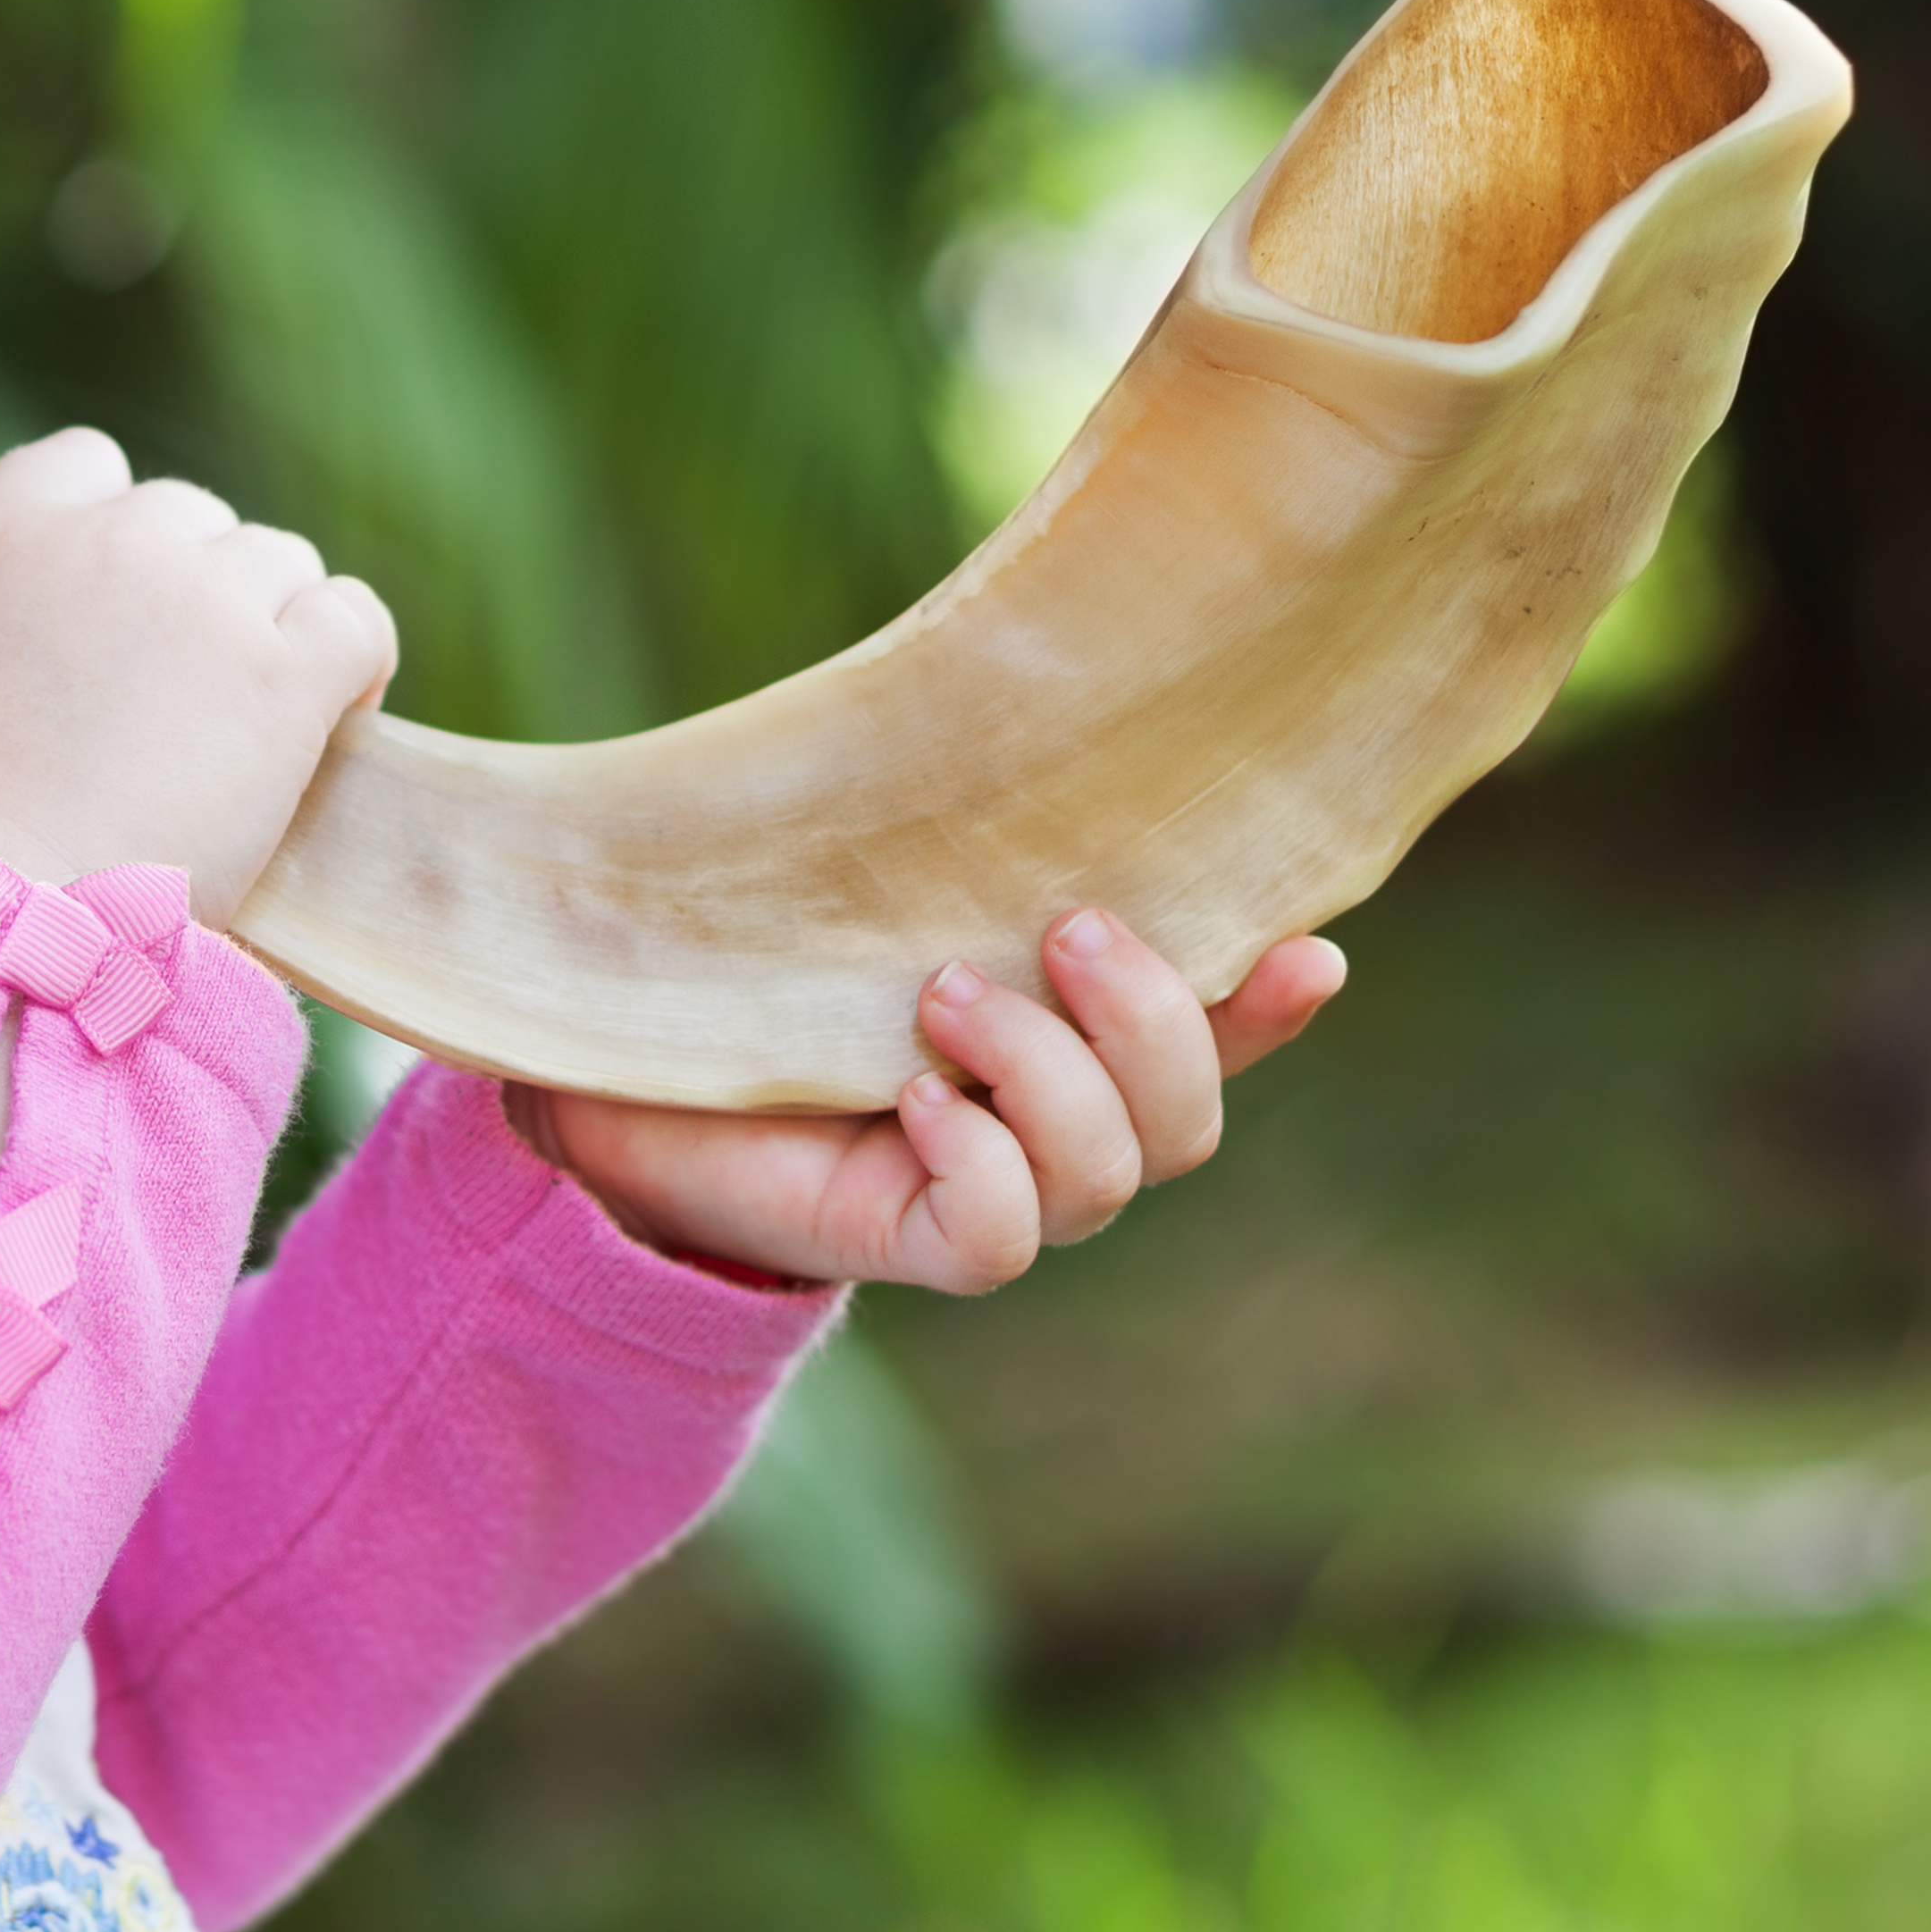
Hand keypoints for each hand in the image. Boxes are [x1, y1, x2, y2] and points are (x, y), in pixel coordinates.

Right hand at [0, 428, 397, 923]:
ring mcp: (205, 600)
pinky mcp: (283, 674)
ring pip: (282, 565)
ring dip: (273, 629)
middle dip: (194, 595)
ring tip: (253, 725)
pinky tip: (335, 718)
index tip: (116, 606)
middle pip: (193, 521)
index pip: (86, 464)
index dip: (112, 529)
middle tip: (181, 697)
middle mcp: (113, 540)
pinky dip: (356, 663)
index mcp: (5, 532)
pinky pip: (357, 623)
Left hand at [514, 909, 1344, 1293]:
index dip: (1271, 1004)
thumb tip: (1015, 688)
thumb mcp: (859, 881)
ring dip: (1050, 1076)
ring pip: (1107, 1172)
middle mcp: (1052, 1125)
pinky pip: (1003, 1238)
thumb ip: (947, 834)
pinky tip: (918, 1104)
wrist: (621, 1070)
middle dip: (1152, 1020)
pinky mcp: (910, 1243)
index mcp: (1070, 1037)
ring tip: (944, 994)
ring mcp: (990, 1192)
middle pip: (1185, 1119)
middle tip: (1063, 924)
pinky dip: (983, 1165)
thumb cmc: (752, 964)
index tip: (1309, 945)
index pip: (1212, 1034)